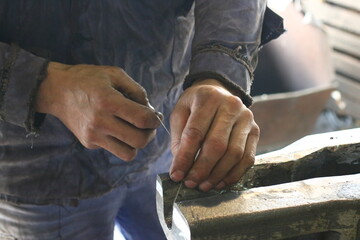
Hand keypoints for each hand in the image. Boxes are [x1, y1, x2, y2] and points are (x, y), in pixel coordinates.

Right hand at [36, 62, 159, 160]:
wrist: (56, 90)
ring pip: (128, 154)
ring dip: (137, 143)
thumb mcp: (114, 74)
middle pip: (139, 141)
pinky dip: (121, 142)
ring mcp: (93, 135)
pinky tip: (116, 128)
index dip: (155, 120)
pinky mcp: (89, 143)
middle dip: (150, 134)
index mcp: (108, 101)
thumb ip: (137, 90)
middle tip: (148, 125)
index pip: (142, 119)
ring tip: (135, 131)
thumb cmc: (88, 79)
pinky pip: (114, 149)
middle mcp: (100, 122)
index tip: (156, 116)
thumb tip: (151, 111)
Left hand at [169, 79, 258, 190]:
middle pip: (217, 145)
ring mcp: (246, 118)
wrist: (219, 91)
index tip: (176, 175)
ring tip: (203, 186)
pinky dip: (233, 174)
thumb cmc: (196, 105)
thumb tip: (182, 168)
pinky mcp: (255, 131)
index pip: (195, 133)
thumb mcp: (180, 113)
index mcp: (207, 98)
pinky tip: (220, 182)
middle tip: (190, 183)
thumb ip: (179, 138)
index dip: (185, 157)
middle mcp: (231, 105)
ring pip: (234, 154)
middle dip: (201, 169)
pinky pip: (247, 158)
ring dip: (217, 175)